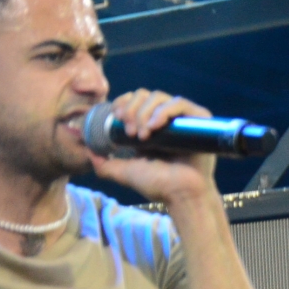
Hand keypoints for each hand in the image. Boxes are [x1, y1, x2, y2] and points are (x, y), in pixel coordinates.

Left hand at [87, 89, 217, 207]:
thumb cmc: (159, 185)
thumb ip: (104, 165)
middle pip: (144, 95)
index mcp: (151, 125)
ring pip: (158, 97)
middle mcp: (167, 118)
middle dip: (131, 110)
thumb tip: (88, 153)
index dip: (123, 103)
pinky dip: (163, 111)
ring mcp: (183, 118)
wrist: (181, 194)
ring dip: (144, 112)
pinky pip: (179, 103)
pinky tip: (154, 127)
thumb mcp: (124, 172)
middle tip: (129, 132)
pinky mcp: (199, 119)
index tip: (116, 118)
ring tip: (143, 136)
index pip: (135, 99)